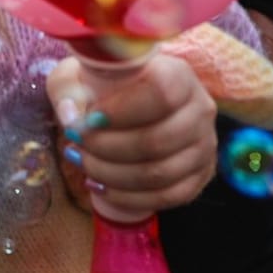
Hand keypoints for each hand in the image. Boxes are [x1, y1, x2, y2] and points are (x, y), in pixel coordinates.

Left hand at [49, 53, 217, 218]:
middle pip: (157, 140)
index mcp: (177, 74)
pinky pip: (169, 197)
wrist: (127, 103)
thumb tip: (71, 118)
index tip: (89, 119)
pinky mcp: (201, 175)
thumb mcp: (77, 76)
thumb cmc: (102, 86)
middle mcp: (200, 109)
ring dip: (112, 174)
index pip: (162, 93)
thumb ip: (68, 91)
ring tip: (83, 162)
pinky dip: (129, 197)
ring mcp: (205, 145)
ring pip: (161, 172)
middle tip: (77, 143)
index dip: (123, 111)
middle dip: (107, 148)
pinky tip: (100, 185)